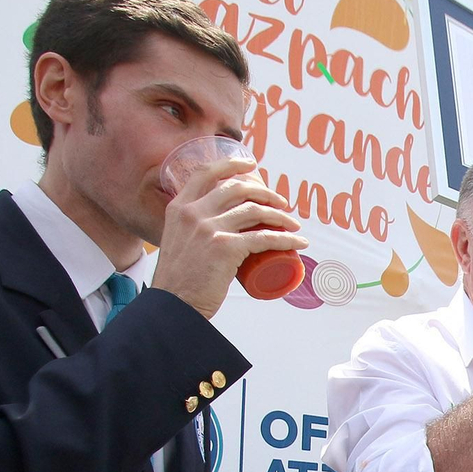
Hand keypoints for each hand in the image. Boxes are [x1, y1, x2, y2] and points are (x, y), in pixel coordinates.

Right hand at [150, 155, 306, 319]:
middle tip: (280, 204)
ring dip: (282, 216)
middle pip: (237, 189)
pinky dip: (287, 239)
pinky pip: (265, 238)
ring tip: (293, 225)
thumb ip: (189, 231)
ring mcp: (209, 229)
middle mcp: (193, 213)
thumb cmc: (178, 282)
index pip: (206, 172)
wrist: (173, 306)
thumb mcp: (177, 243)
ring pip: (255, 212)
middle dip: (265, 193)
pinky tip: (299, 242)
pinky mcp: (226, 248)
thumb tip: (210, 229)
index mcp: (178, 208)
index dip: (231, 164)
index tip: (251, 166)